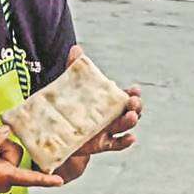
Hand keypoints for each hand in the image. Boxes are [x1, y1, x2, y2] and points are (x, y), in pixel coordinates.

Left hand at [55, 45, 142, 182]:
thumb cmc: (71, 106)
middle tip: (134, 103)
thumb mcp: (72, 87)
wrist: (57, 131)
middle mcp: (113, 116)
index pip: (126, 96)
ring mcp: (109, 130)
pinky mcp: (102, 144)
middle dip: (135, 106)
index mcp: (110, 101)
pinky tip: (131, 138)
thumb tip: (76, 49)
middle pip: (131, 111)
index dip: (133, 94)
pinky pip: (117, 144)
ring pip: (125, 126)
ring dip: (131, 121)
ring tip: (132, 117)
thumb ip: (76, 69)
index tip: (135, 90)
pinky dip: (125, 142)